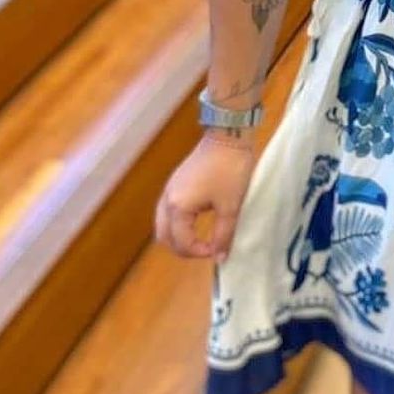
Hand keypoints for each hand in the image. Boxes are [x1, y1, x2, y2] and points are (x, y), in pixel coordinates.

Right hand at [153, 133, 256, 261]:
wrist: (228, 135)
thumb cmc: (230, 170)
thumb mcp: (230, 206)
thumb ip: (224, 235)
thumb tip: (220, 258)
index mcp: (178, 208)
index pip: (182, 243)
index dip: (200, 253)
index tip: (218, 250)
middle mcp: (167, 200)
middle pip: (164, 237)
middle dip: (183, 249)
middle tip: (206, 250)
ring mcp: (169, 189)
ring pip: (163, 224)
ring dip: (177, 237)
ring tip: (200, 240)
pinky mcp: (175, 182)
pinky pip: (167, 211)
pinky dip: (176, 223)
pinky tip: (194, 222)